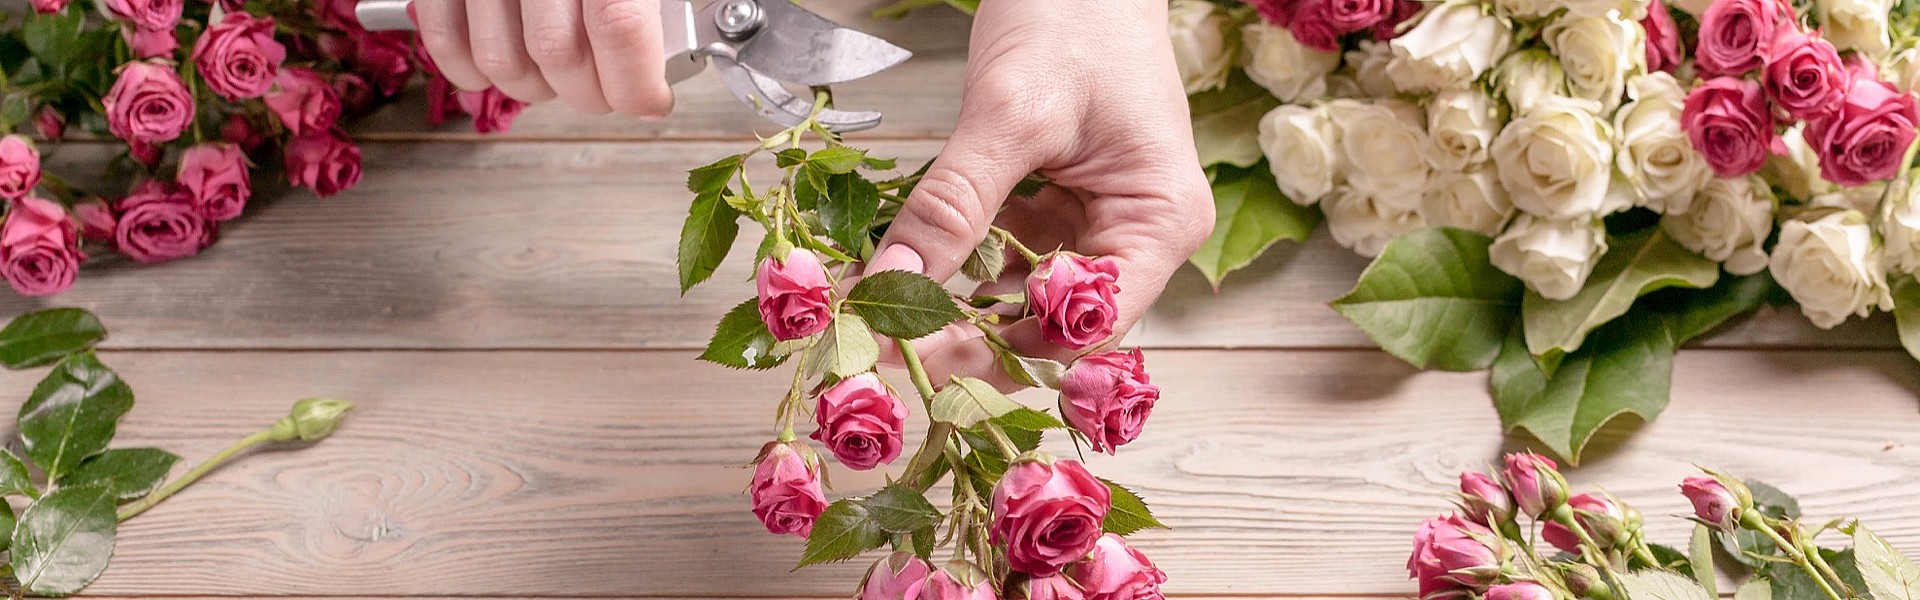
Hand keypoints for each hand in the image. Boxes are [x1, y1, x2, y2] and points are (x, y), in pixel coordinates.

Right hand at [413, 0, 673, 115]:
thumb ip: (652, 8)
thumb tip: (666, 57)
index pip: (619, 29)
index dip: (637, 82)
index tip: (653, 99)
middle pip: (559, 54)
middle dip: (591, 93)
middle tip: (613, 90)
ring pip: (501, 60)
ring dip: (536, 86)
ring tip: (561, 72)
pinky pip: (444, 40)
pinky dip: (470, 69)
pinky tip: (502, 66)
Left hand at [865, 0, 1213, 385]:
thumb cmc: (1076, 15)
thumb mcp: (1011, 114)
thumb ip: (954, 204)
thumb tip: (893, 282)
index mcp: (1159, 223)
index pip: (1083, 327)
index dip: (1003, 354)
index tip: (923, 361)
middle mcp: (1138, 234)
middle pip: (1052, 323)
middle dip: (972, 337)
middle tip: (891, 348)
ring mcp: (1097, 219)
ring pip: (1021, 293)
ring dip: (957, 304)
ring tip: (886, 311)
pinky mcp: (1058, 201)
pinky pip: (1005, 251)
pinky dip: (957, 260)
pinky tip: (906, 268)